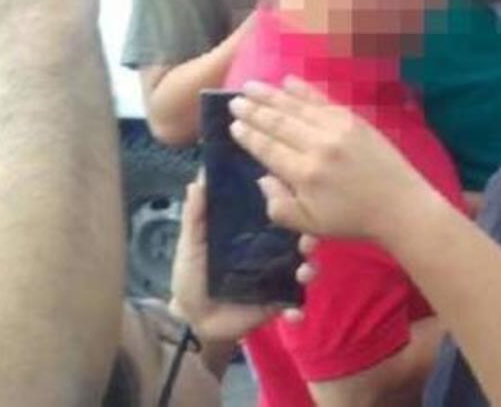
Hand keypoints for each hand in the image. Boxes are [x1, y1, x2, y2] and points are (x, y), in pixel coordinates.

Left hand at [168, 179, 312, 341]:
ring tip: (304, 273)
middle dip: (308, 236)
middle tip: (307, 238)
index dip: (287, 203)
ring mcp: (276, 276)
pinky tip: (293, 315)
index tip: (294, 193)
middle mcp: (269, 250)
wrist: (192, 320)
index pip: (275, 213)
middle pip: (297, 238)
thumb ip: (195, 216)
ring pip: (303, 266)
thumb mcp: (190, 245)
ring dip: (309, 268)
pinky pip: (295, 303)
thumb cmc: (190, 276)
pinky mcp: (277, 301)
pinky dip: (298, 309)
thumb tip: (198, 180)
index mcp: (251, 232)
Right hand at [229, 77, 440, 243]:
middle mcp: (318, 146)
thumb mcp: (310, 225)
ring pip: (297, 108)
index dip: (248, 135)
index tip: (233, 124)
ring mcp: (338, 129)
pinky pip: (323, 100)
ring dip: (271, 95)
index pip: (267, 148)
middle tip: (235, 101)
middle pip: (278, 123)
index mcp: (304, 174)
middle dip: (253, 110)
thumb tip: (262, 178)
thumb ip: (280, 205)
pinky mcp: (354, 120)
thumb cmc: (352, 220)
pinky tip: (288, 81)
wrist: (399, 206)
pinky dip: (304, 90)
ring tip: (251, 86)